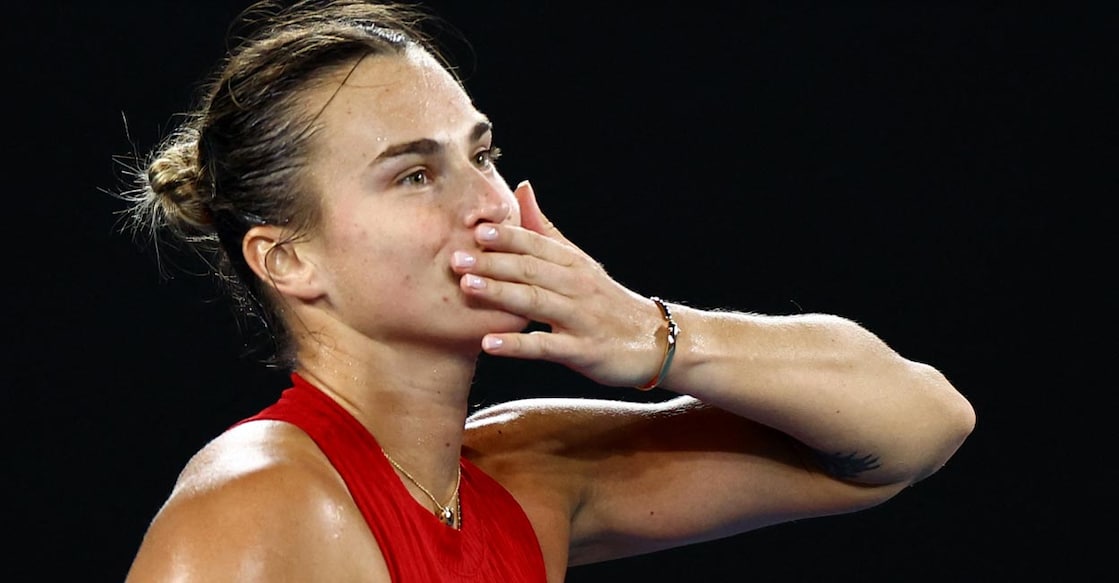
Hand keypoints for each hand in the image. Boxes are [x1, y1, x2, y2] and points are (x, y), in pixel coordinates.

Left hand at [453, 180, 666, 387]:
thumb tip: (522, 187)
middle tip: (455, 256)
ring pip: (536, 301)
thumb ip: (546, 229)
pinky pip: (545, 347)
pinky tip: (489, 343)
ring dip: (500, 293)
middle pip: (531, 269)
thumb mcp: (578, 261)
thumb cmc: (606, 301)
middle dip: (493, 262)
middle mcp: (576, 286)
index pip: (536, 243)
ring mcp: (580, 318)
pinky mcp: (582, 350)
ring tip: (467, 287)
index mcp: (572, 263)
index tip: (473, 227)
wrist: (655, 341)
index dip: (506, 236)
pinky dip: (517, 345)